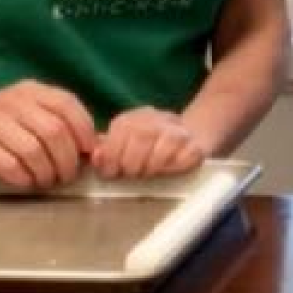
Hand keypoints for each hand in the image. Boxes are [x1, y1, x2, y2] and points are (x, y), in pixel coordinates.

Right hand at [0, 80, 96, 190]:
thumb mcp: (26, 109)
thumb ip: (57, 120)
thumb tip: (96, 146)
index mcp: (31, 91)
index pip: (67, 105)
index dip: (84, 131)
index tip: (88, 153)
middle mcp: (14, 102)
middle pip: (54, 132)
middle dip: (67, 160)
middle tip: (66, 176)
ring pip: (34, 151)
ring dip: (46, 173)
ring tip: (46, 181)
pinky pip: (10, 165)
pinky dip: (24, 178)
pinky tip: (25, 181)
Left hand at [92, 108, 207, 179]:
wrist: (192, 134)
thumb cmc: (150, 147)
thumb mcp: (124, 145)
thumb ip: (107, 151)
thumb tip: (96, 156)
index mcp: (133, 118)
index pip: (120, 130)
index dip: (112, 155)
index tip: (111, 173)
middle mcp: (156, 119)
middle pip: (141, 137)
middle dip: (131, 163)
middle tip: (132, 175)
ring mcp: (178, 131)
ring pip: (162, 147)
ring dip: (152, 167)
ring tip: (149, 173)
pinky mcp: (196, 145)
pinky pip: (183, 159)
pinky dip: (173, 168)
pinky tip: (169, 169)